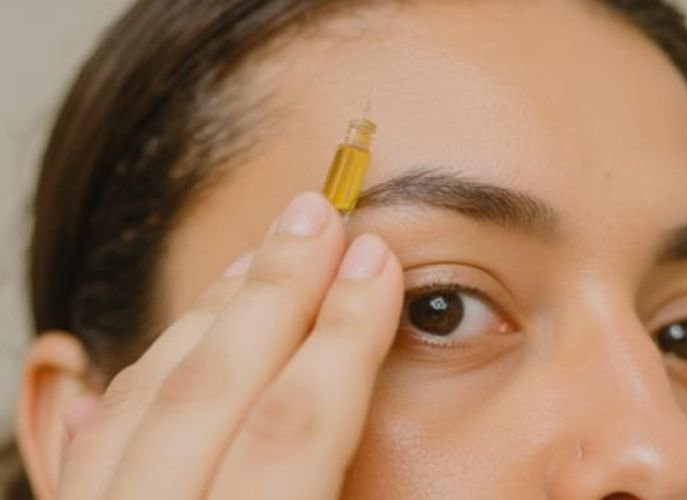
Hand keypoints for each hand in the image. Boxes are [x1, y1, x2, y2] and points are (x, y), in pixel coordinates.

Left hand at [57, 192, 403, 498]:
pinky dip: (146, 374)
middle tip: (316, 217)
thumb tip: (445, 418)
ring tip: (259, 256)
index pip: (289, 433)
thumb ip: (368, 485)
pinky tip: (183, 337)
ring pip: (138, 401)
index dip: (344, 339)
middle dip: (271, 294)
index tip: (376, 264)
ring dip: (208, 316)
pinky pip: (88, 441)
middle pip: (205, 393)